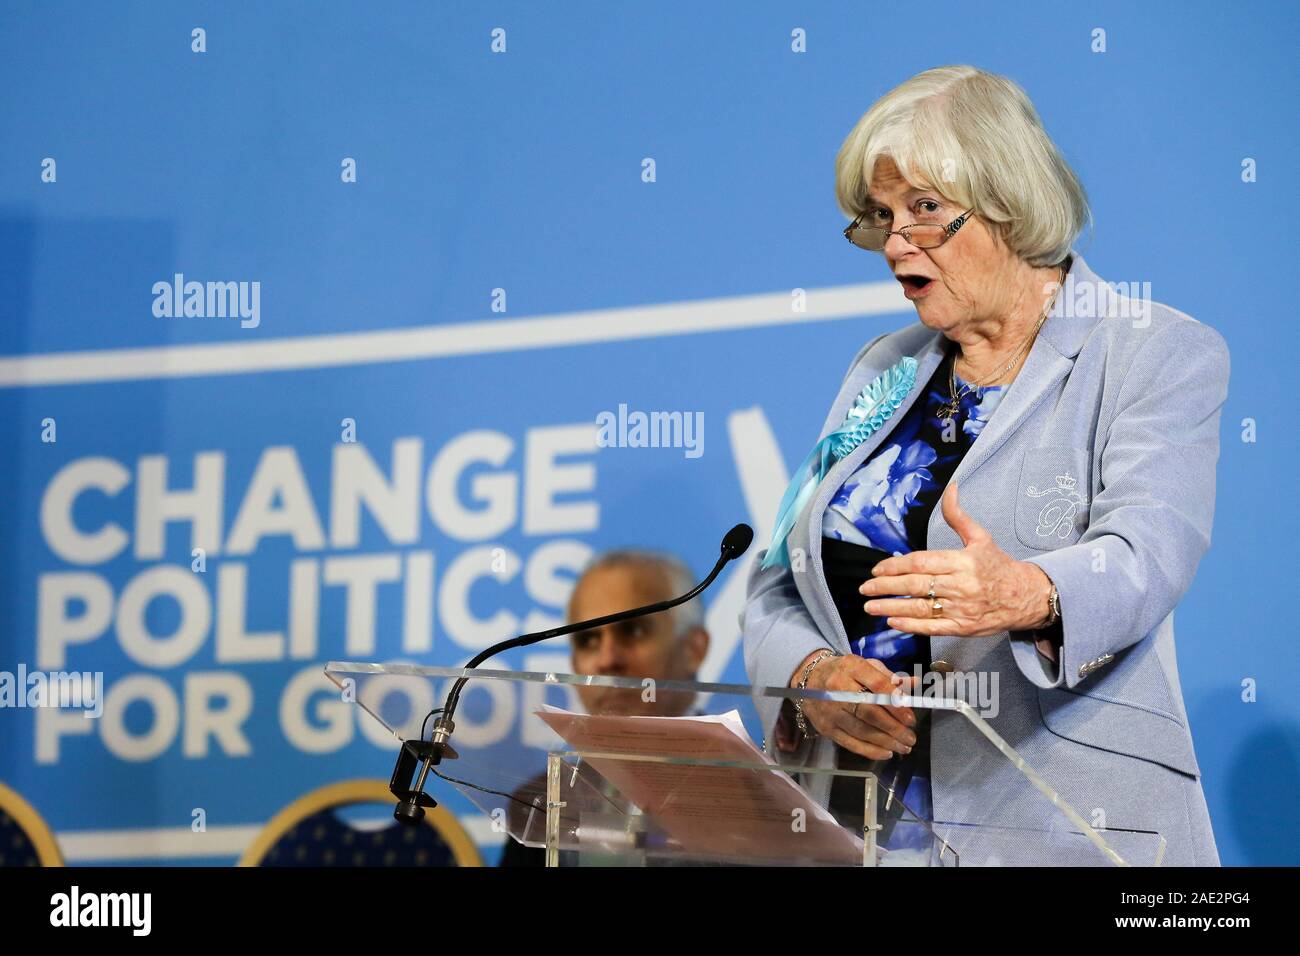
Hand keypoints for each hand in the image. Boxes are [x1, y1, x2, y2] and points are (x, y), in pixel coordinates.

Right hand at [791, 652, 917, 760]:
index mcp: (851, 667)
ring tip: (904, 747)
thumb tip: (915, 683)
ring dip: (886, 741)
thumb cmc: (844, 672)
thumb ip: (890, 677)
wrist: (809, 678)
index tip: (910, 718)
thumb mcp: (866, 665)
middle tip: (911, 737)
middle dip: (893, 727)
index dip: (896, 703)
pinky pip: (850, 743)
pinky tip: (887, 753)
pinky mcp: (826, 727)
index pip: (877, 685)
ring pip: (861, 730)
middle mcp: (838, 688)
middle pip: (869, 711)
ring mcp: (830, 710)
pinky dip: (870, 750)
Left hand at [858, 482, 1053, 636]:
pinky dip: (911, 625)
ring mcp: (961, 608)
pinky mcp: (963, 627)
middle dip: (886, 587)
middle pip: (916, 585)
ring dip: (891, 607)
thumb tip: (950, 489)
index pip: (921, 562)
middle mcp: (960, 585)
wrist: (1025, 597)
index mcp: (962, 562)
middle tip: (865, 588)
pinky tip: (893, 621)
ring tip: (870, 606)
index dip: (895, 565)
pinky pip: (933, 627)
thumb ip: (958, 516)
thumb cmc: (998, 566)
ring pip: (920, 608)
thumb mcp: (980, 538)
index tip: (877, 569)